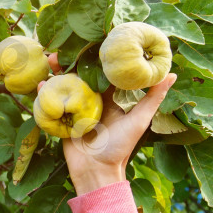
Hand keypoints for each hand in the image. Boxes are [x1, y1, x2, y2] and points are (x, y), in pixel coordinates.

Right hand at [42, 54, 176, 194]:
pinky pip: (51, 102)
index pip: (103, 71)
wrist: (96, 171)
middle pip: (79, 74)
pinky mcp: (61, 119)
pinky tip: (40, 84)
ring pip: (63, 85)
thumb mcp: (139, 120)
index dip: (96, 56)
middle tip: (62, 49)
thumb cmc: (120, 147)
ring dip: (55, 73)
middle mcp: (91, 100)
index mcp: (109, 97)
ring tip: (49, 61)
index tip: (90, 41)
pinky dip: (43, 92)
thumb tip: (172, 74)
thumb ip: (153, 97)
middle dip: (70, 60)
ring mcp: (74, 108)